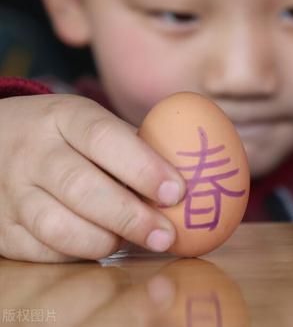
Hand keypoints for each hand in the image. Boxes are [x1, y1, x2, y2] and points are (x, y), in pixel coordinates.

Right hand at [0, 94, 185, 261]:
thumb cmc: (67, 136)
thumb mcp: (92, 122)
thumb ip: (135, 146)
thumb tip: (197, 178)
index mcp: (65, 116)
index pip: (105, 137)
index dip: (144, 167)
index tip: (178, 192)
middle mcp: (34, 151)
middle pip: (82, 188)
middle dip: (131, 216)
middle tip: (167, 234)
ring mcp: (12, 190)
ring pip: (58, 225)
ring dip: (104, 240)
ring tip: (132, 240)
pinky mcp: (2, 226)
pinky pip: (42, 250)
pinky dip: (77, 254)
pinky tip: (100, 245)